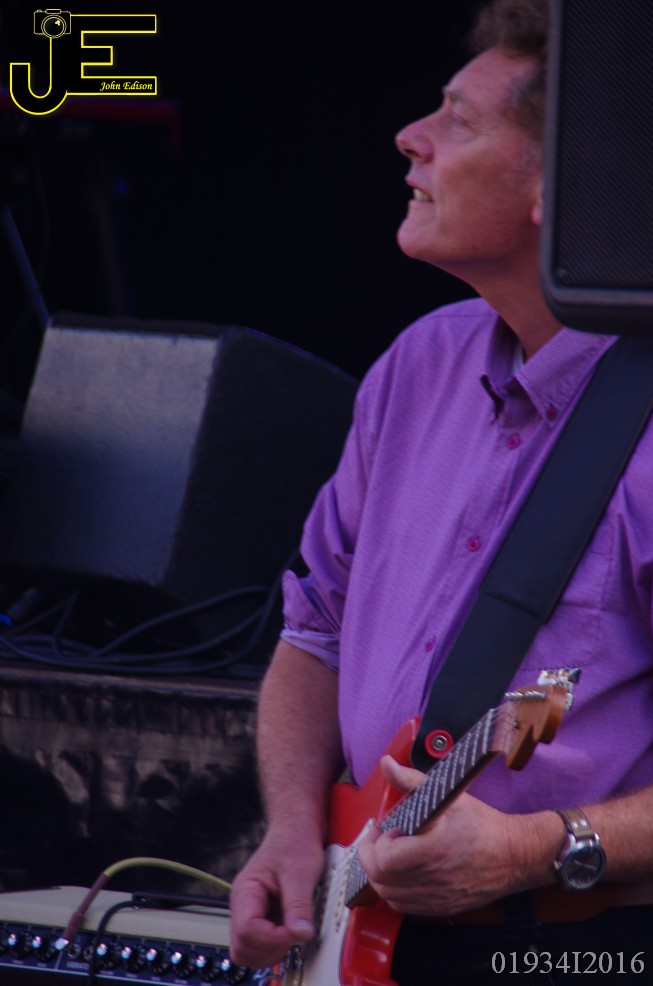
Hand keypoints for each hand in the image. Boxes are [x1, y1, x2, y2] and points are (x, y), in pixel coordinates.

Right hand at [229, 824, 324, 968]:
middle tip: (292, 935)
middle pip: (242, 948)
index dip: (272, 937)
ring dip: (272, 952)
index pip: (247, 930)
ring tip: (292, 934)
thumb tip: (301, 934)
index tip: (294, 930)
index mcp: (246, 891)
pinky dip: (276, 947)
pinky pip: (261, 946)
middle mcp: (243, 906)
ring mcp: (252, 914)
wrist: (296, 831)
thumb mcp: (300, 871)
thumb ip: (299, 904)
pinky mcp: (263, 919)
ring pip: (248, 952)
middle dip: (269, 949)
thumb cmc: (294, 842)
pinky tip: (291, 932)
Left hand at [356, 755, 553, 917]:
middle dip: (371, 857)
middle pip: (381, 880)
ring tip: (389, 855)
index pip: (385, 860)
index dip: (377, 843)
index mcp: (433, 849)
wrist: (514, 854)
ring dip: (381, 875)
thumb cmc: (482, 825)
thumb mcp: (447, 795)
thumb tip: (388, 765)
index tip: (385, 829)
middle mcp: (433, 878)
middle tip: (378, 840)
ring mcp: (437, 897)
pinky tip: (402, 874)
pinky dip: (395, 891)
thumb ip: (411, 780)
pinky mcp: (441, 907)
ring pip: (389, 896)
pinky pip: (405, 907)